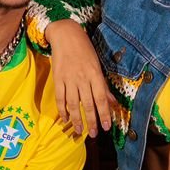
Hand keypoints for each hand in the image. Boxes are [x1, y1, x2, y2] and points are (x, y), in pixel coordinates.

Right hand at [45, 20, 111, 137]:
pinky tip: (65, 119)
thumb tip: (112, 103)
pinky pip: (60, 98)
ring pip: (73, 104)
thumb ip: (103, 86)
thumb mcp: (98, 65)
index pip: (101, 98)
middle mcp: (82, 78)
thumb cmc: (85, 49)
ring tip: (80, 130)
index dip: (104, 114)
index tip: (106, 127)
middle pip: (87, 104)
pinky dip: (62, 110)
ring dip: (77, 119)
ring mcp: (69, 79)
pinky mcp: (57, 79)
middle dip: (91, 121)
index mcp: (95, 74)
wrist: (66, 35)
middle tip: (94, 134)